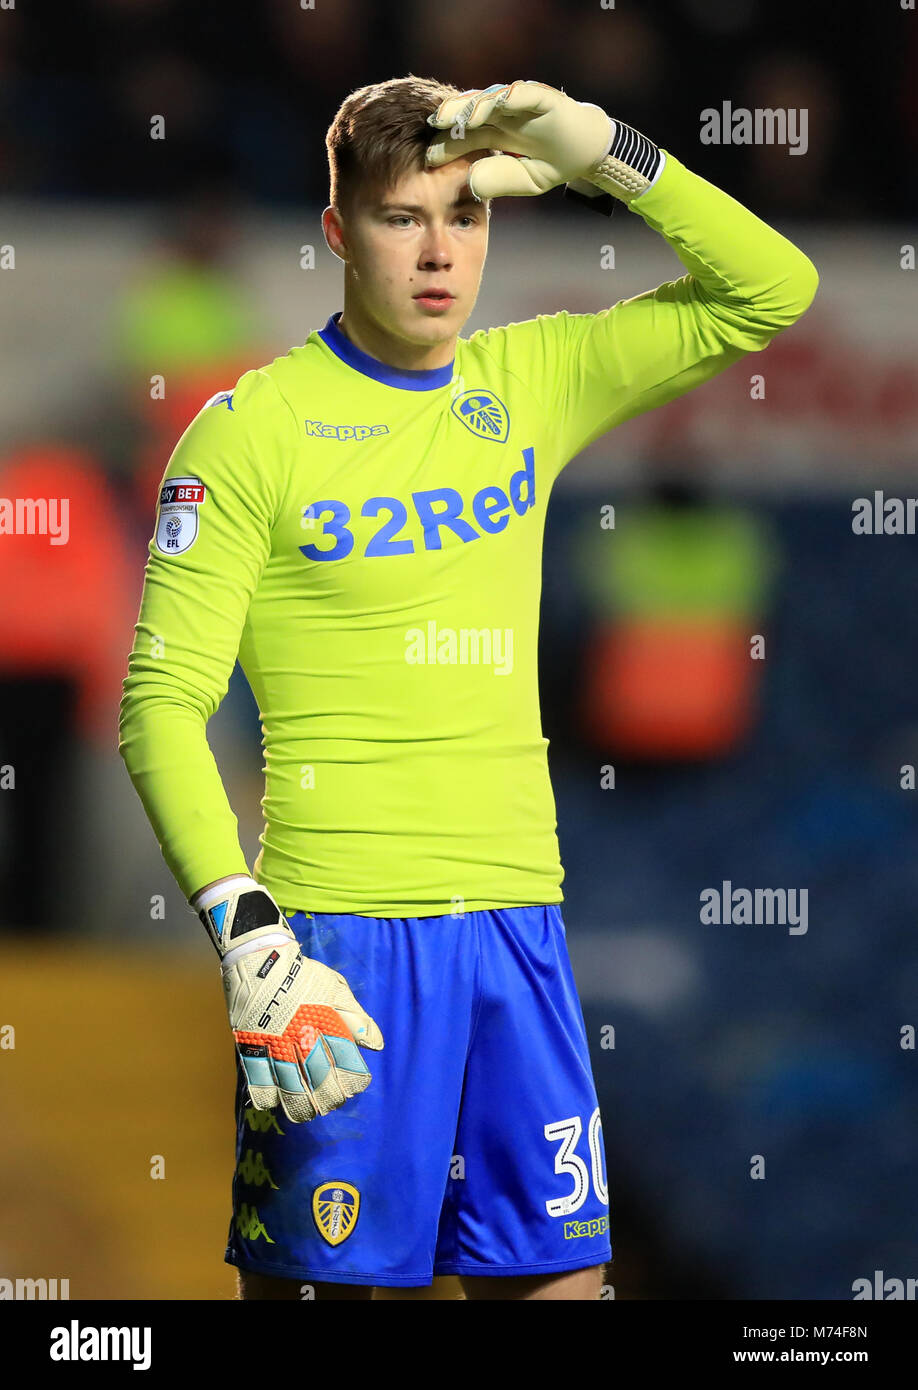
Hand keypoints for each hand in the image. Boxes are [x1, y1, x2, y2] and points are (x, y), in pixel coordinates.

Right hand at [198, 880, 383, 1122]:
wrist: (260, 959)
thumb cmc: (303, 975)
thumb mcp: (336, 988)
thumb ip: (356, 1018)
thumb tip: (377, 1044)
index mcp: (325, 1022)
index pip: (347, 1062)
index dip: (354, 1080)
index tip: (356, 1086)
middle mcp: (302, 1037)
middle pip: (320, 1080)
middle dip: (330, 1097)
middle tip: (333, 1102)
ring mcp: (275, 1043)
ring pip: (291, 1086)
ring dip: (301, 1104)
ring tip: (308, 1112)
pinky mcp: (251, 1045)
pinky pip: (258, 1079)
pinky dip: (267, 1095)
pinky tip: (275, 1103)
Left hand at [425, 80, 613, 199]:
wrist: (587, 151)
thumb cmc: (553, 164)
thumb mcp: (524, 181)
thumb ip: (500, 180)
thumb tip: (472, 181)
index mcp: (494, 134)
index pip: (463, 137)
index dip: (446, 145)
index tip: (429, 158)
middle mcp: (502, 115)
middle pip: (470, 113)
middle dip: (451, 119)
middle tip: (432, 127)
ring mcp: (519, 104)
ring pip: (491, 100)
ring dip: (474, 106)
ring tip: (460, 117)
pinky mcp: (541, 98)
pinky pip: (523, 94)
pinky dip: (511, 96)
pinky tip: (498, 103)